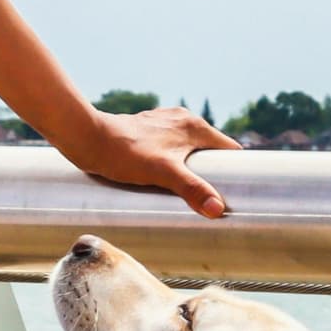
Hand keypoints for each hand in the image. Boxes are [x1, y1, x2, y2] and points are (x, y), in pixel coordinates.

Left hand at [68, 105, 236, 217]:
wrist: (87, 140)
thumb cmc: (124, 154)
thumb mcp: (164, 173)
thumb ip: (192, 190)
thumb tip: (218, 209)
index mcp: (193, 126)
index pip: (229, 148)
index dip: (239, 169)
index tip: (243, 190)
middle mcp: (181, 120)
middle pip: (210, 151)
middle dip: (215, 173)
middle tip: (217, 199)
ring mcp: (163, 124)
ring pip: (189, 150)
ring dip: (193, 169)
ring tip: (193, 194)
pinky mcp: (147, 131)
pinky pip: (171, 149)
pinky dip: (175, 163)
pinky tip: (167, 180)